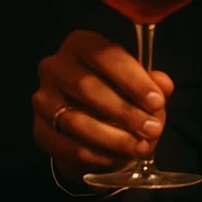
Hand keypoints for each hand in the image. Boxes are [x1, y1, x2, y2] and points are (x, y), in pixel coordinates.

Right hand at [32, 29, 174, 188]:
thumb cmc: (119, 93)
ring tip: (141, 146)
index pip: (106, 56)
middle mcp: (55, 66)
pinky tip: (117, 157)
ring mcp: (42, 97)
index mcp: (82, 44)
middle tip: (152, 129)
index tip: (156, 102)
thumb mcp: (140, 84)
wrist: (90, 124)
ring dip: (113, 137)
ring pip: (75, 120)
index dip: (133, 79)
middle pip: (88, 87)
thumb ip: (154, 83)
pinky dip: (95, 154)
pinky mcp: (38, 128)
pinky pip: (65, 145)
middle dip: (125, 112)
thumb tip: (163, 85)